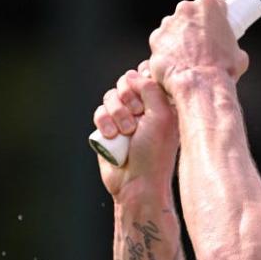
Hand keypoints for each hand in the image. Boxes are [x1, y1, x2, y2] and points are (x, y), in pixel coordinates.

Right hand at [93, 62, 179, 199]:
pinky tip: (112, 136)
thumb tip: (133, 75)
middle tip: (137, 116)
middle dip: (128, 98)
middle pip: (126, 81)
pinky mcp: (107, 128)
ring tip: (126, 132)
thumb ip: (151, 88)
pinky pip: (99, 111)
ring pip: (111, 96)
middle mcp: (143, 108)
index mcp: (162, 103)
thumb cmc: (154, 154)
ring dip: (117, 112)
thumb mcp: (161, 116)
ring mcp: (124, 117)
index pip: (147, 74)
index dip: (142, 80)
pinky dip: (104, 122)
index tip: (146, 96)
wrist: (136, 184)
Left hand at [148, 0, 248, 92]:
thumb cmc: (221, 70)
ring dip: (180, 42)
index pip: (214, 4)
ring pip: (174, 30)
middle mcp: (186, 9)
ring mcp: (168, 24)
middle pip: (191, 16)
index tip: (216, 27)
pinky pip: (162, 45)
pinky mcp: (155, 39)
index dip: (216, 18)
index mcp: (208, 5)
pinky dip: (168, 54)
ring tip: (190, 61)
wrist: (201, 85)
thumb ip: (231, 46)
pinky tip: (177, 66)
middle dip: (195, 29)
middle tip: (203, 48)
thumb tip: (232, 54)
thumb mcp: (239, 55)